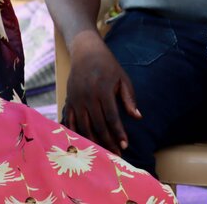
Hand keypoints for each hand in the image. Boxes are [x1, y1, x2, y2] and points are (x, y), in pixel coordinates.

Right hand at [61, 31, 140, 155]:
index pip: (111, 117)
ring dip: (93, 141)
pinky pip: (70, 120)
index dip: (118, 133)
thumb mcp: (122, 78)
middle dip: (107, 142)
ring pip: (83, 126)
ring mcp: (76, 98)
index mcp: (103, 90)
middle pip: (98, 125)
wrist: (85, 51)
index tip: (125, 145)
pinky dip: (76, 133)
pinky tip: (83, 143)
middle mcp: (87, 96)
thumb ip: (129, 98)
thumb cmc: (108, 65)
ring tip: (102, 152)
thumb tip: (137, 117)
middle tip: (116, 155)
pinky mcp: (68, 99)